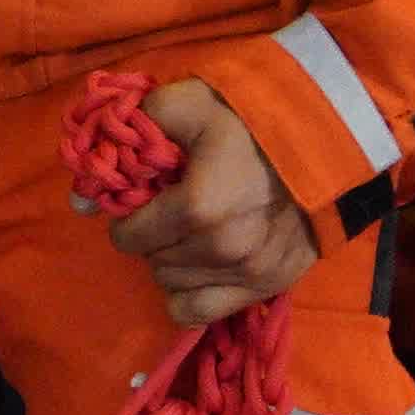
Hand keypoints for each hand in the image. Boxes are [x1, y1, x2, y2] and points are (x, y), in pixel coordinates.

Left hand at [99, 75, 320, 325]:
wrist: (330, 138)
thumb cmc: (255, 119)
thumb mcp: (193, 102)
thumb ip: (136, 129)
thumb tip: (84, 188)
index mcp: (197, 208)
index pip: (129, 236)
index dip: (128, 217)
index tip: (142, 202)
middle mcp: (219, 250)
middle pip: (151, 262)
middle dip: (151, 238)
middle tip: (169, 213)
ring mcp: (247, 273)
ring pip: (173, 287)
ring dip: (173, 264)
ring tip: (191, 235)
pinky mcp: (270, 286)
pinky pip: (202, 313)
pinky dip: (191, 295)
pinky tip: (201, 268)